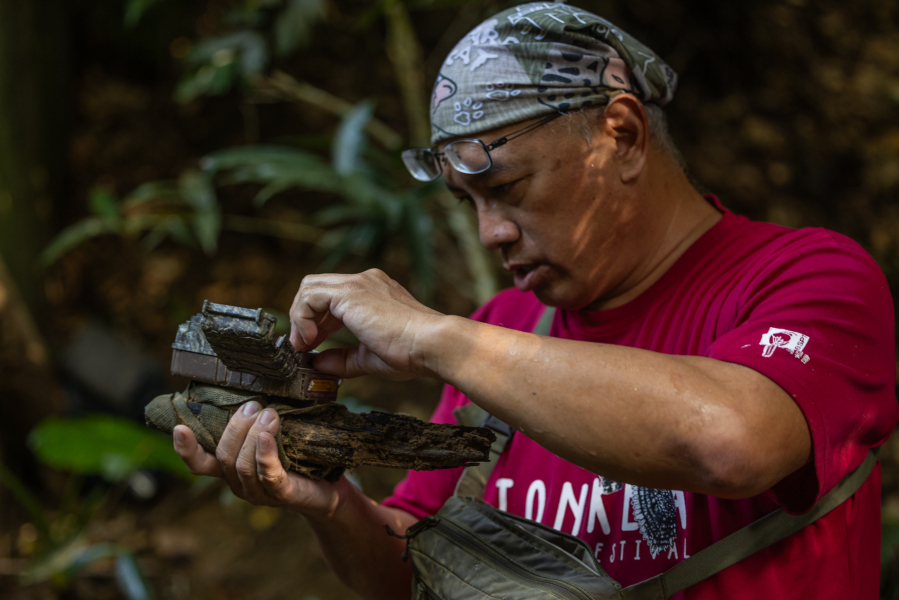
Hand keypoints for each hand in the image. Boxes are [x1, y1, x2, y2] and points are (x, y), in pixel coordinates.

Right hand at [173, 401, 348, 518]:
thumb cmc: (298, 458)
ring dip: (254, 434)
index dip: (186, 449)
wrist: (329, 488)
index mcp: (231, 469)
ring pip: (243, 464)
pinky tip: (268, 437)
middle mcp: (239, 483)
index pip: (200, 464)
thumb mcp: (273, 437)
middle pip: (224, 457)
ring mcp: (259, 492)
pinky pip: (268, 475)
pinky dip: (265, 454)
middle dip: (236, 427)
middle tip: (255, 405)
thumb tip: (252, 389)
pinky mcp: (282, 494)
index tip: (179, 427)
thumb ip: (257, 421)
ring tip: (270, 414)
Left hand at [289, 269, 443, 379]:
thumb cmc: (413, 352)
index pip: (332, 295)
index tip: (314, 344)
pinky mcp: (350, 292)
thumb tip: (319, 364)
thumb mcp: (370, 357)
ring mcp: (358, 284)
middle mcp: (366, 281)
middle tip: (303, 345)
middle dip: (304, 316)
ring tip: (305, 344)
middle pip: (317, 286)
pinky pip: (310, 296)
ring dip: (301, 317)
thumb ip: (343, 359)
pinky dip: (303, 317)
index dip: (317, 319)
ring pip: (310, 287)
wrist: (432, 345)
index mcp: (375, 291)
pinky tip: (313, 339)